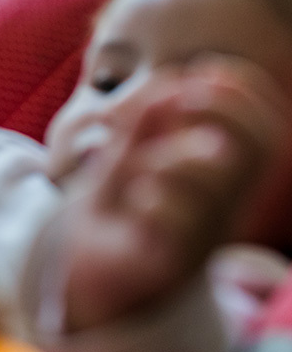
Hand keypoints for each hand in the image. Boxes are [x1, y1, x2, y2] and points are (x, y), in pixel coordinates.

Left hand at [59, 57, 291, 332]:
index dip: (246, 92)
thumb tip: (172, 82)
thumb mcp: (127, 154)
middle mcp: (224, 208)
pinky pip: (176, 222)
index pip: (265, 131)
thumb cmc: (116, 209)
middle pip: (259, 149)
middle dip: (219, 108)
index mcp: (223, 181)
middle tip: (177, 101)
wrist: (86, 279)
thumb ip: (145, 119)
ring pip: (214, 179)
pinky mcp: (167, 264)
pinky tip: (134, 204)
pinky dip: (152, 198)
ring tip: (138, 171)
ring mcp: (202, 237)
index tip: (202, 72)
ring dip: (169, 156)